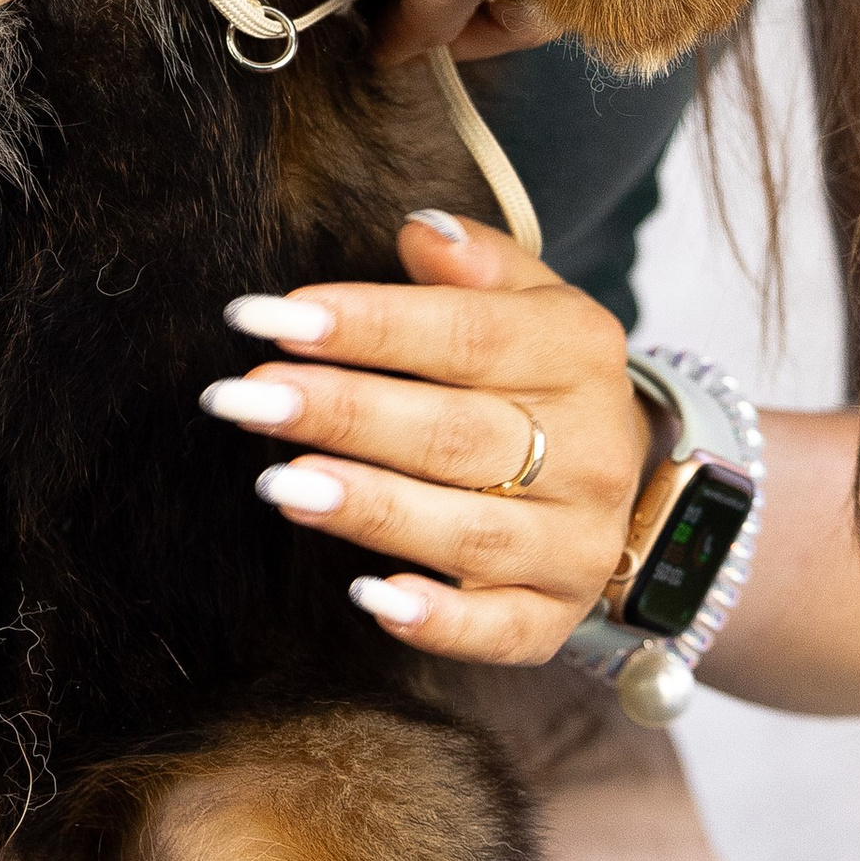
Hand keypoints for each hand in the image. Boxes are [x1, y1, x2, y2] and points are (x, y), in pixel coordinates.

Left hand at [195, 205, 649, 662]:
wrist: (614, 474)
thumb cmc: (533, 374)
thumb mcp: (524, 299)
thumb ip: (476, 262)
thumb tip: (418, 231)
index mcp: (578, 352)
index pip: (465, 334)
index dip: (363, 324)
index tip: (265, 315)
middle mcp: (590, 450)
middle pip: (455, 433)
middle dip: (342, 413)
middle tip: (245, 397)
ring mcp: (575, 542)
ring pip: (469, 530)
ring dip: (369, 508)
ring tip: (278, 482)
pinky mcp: (554, 614)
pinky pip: (500, 629)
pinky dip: (438, 621)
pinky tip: (369, 597)